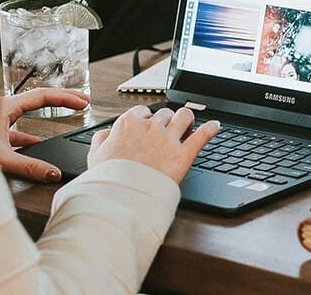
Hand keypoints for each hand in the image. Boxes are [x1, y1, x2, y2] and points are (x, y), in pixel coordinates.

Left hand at [0, 88, 89, 181]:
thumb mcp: (1, 158)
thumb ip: (29, 167)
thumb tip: (53, 173)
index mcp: (5, 106)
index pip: (42, 95)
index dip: (66, 98)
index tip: (83, 102)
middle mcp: (1, 108)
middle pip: (38, 98)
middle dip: (63, 98)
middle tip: (82, 100)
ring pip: (28, 110)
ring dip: (48, 113)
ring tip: (65, 116)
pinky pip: (18, 126)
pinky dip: (31, 132)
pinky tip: (36, 143)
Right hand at [88, 105, 219, 183]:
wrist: (121, 198)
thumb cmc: (108, 178)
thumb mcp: (95, 155)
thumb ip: (101, 139)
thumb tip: (108, 133)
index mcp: (129, 123)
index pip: (143, 112)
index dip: (147, 121)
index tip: (149, 128)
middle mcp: (150, 127)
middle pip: (165, 114)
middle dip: (167, 122)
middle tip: (168, 133)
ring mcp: (168, 139)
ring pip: (185, 115)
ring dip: (187, 120)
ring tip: (188, 127)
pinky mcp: (183, 154)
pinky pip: (203, 135)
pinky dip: (211, 129)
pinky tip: (216, 126)